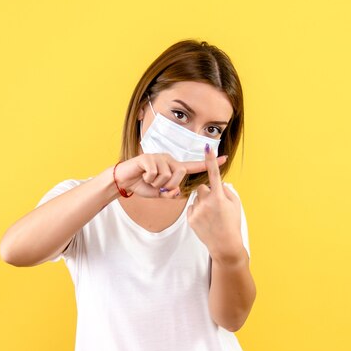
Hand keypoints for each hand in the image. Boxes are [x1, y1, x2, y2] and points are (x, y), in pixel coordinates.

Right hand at [113, 153, 227, 197]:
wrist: (125, 181)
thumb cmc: (143, 186)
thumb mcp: (159, 193)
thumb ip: (170, 193)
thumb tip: (176, 191)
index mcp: (174, 167)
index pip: (194, 166)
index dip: (209, 163)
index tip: (225, 158)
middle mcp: (169, 159)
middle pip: (179, 174)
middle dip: (169, 185)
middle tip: (157, 186)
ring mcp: (159, 157)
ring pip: (166, 175)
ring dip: (156, 183)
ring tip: (148, 179)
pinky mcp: (148, 157)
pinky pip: (155, 173)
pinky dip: (149, 179)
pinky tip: (143, 176)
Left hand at [187, 144, 243, 259]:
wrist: (224, 245)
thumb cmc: (232, 224)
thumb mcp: (235, 205)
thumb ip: (227, 190)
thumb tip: (219, 183)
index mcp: (219, 197)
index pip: (214, 174)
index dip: (211, 160)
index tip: (207, 147)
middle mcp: (206, 202)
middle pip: (202, 188)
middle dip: (207, 192)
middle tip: (215, 205)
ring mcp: (197, 211)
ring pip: (197, 198)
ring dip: (202, 203)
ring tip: (211, 216)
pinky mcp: (190, 218)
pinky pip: (191, 207)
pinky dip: (197, 211)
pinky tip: (205, 220)